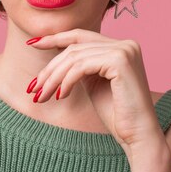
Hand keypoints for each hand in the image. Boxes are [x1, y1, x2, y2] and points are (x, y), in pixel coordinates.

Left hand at [27, 28, 165, 153]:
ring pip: (75, 57)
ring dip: (54, 78)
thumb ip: (81, 65)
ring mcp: (125, 50)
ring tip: (43, 96)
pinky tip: (61, 96)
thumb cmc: (116, 113)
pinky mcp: (121, 60)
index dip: (55, 38)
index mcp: (120, 46)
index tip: (32, 43)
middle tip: (34, 87)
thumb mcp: (93, 83)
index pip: (81, 35)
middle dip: (50, 68)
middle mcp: (125, 43)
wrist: (137, 136)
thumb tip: (55, 54)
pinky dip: (67, 81)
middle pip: (75, 47)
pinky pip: (82, 66)